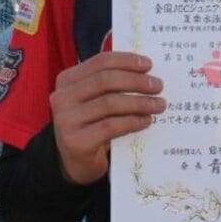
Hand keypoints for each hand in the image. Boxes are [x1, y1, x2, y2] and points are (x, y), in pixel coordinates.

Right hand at [49, 51, 164, 185]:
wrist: (75, 161)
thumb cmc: (91, 124)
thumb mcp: (95, 99)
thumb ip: (112, 84)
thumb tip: (147, 73)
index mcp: (67, 80)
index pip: (100, 62)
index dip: (126, 61)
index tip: (149, 65)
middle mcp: (62, 97)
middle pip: (105, 80)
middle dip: (136, 81)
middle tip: (158, 86)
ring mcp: (66, 120)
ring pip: (110, 103)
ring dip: (139, 102)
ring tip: (159, 105)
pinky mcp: (76, 142)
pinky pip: (110, 126)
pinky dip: (132, 122)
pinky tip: (146, 121)